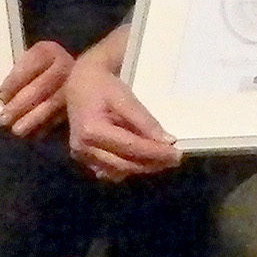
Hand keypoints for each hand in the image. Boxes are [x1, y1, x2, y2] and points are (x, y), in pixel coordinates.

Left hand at [0, 40, 77, 137]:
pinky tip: (36, 133)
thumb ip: (18, 78)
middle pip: (43, 84)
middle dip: (22, 103)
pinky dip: (48, 125)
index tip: (2, 97)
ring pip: (55, 101)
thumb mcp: (25, 67)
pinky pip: (64, 114)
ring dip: (35, 118)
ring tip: (18, 130)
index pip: (32, 63)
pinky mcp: (82, 101)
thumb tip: (5, 101)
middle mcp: (66, 63)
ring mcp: (76, 83)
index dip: (16, 81)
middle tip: (5, 119)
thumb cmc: (35, 74)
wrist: (76, 78)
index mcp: (48, 50)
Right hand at [64, 39, 182, 179]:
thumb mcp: (125, 98)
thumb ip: (144, 121)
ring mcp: (81, 156)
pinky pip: (109, 171)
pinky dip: (128, 168)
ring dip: (142, 168)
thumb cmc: (103, 87)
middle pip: (124, 164)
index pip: (130, 148)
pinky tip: (144, 160)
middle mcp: (83, 148)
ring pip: (118, 172)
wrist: (79, 85)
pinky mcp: (83, 159)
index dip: (156, 153)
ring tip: (163, 160)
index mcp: (91, 131)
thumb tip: (168, 141)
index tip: (177, 154)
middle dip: (152, 164)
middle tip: (175, 159)